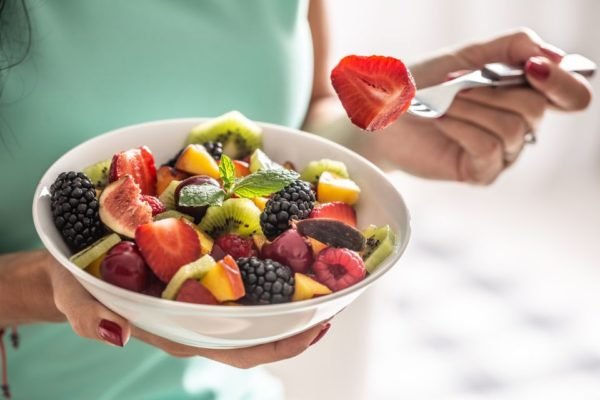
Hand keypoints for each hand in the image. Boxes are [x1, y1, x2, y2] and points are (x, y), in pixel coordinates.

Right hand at [47, 256, 328, 368]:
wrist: (74, 262)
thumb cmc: (78, 285)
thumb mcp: (77, 297)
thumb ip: (89, 316)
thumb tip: (115, 335)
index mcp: (182, 330)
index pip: (241, 350)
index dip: (281, 344)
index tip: (317, 329)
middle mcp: (201, 315)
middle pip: (261, 327)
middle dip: (300, 316)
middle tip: (336, 295)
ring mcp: (203, 292)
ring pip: (255, 297)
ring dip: (290, 284)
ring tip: (320, 264)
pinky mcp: (200, 267)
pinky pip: (240, 267)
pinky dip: (265, 255)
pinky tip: (280, 232)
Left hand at [371, 28, 591, 183]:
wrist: (385, 113)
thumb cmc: (423, 85)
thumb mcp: (468, 56)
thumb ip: (513, 47)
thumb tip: (552, 56)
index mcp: (522, 94)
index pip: (571, 95)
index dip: (563, 82)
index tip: (534, 67)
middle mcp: (519, 126)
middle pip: (536, 108)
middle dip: (490, 91)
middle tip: (455, 84)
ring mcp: (502, 153)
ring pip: (511, 129)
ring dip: (470, 108)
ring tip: (442, 103)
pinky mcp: (480, 172)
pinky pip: (489, 148)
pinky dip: (461, 127)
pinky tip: (441, 120)